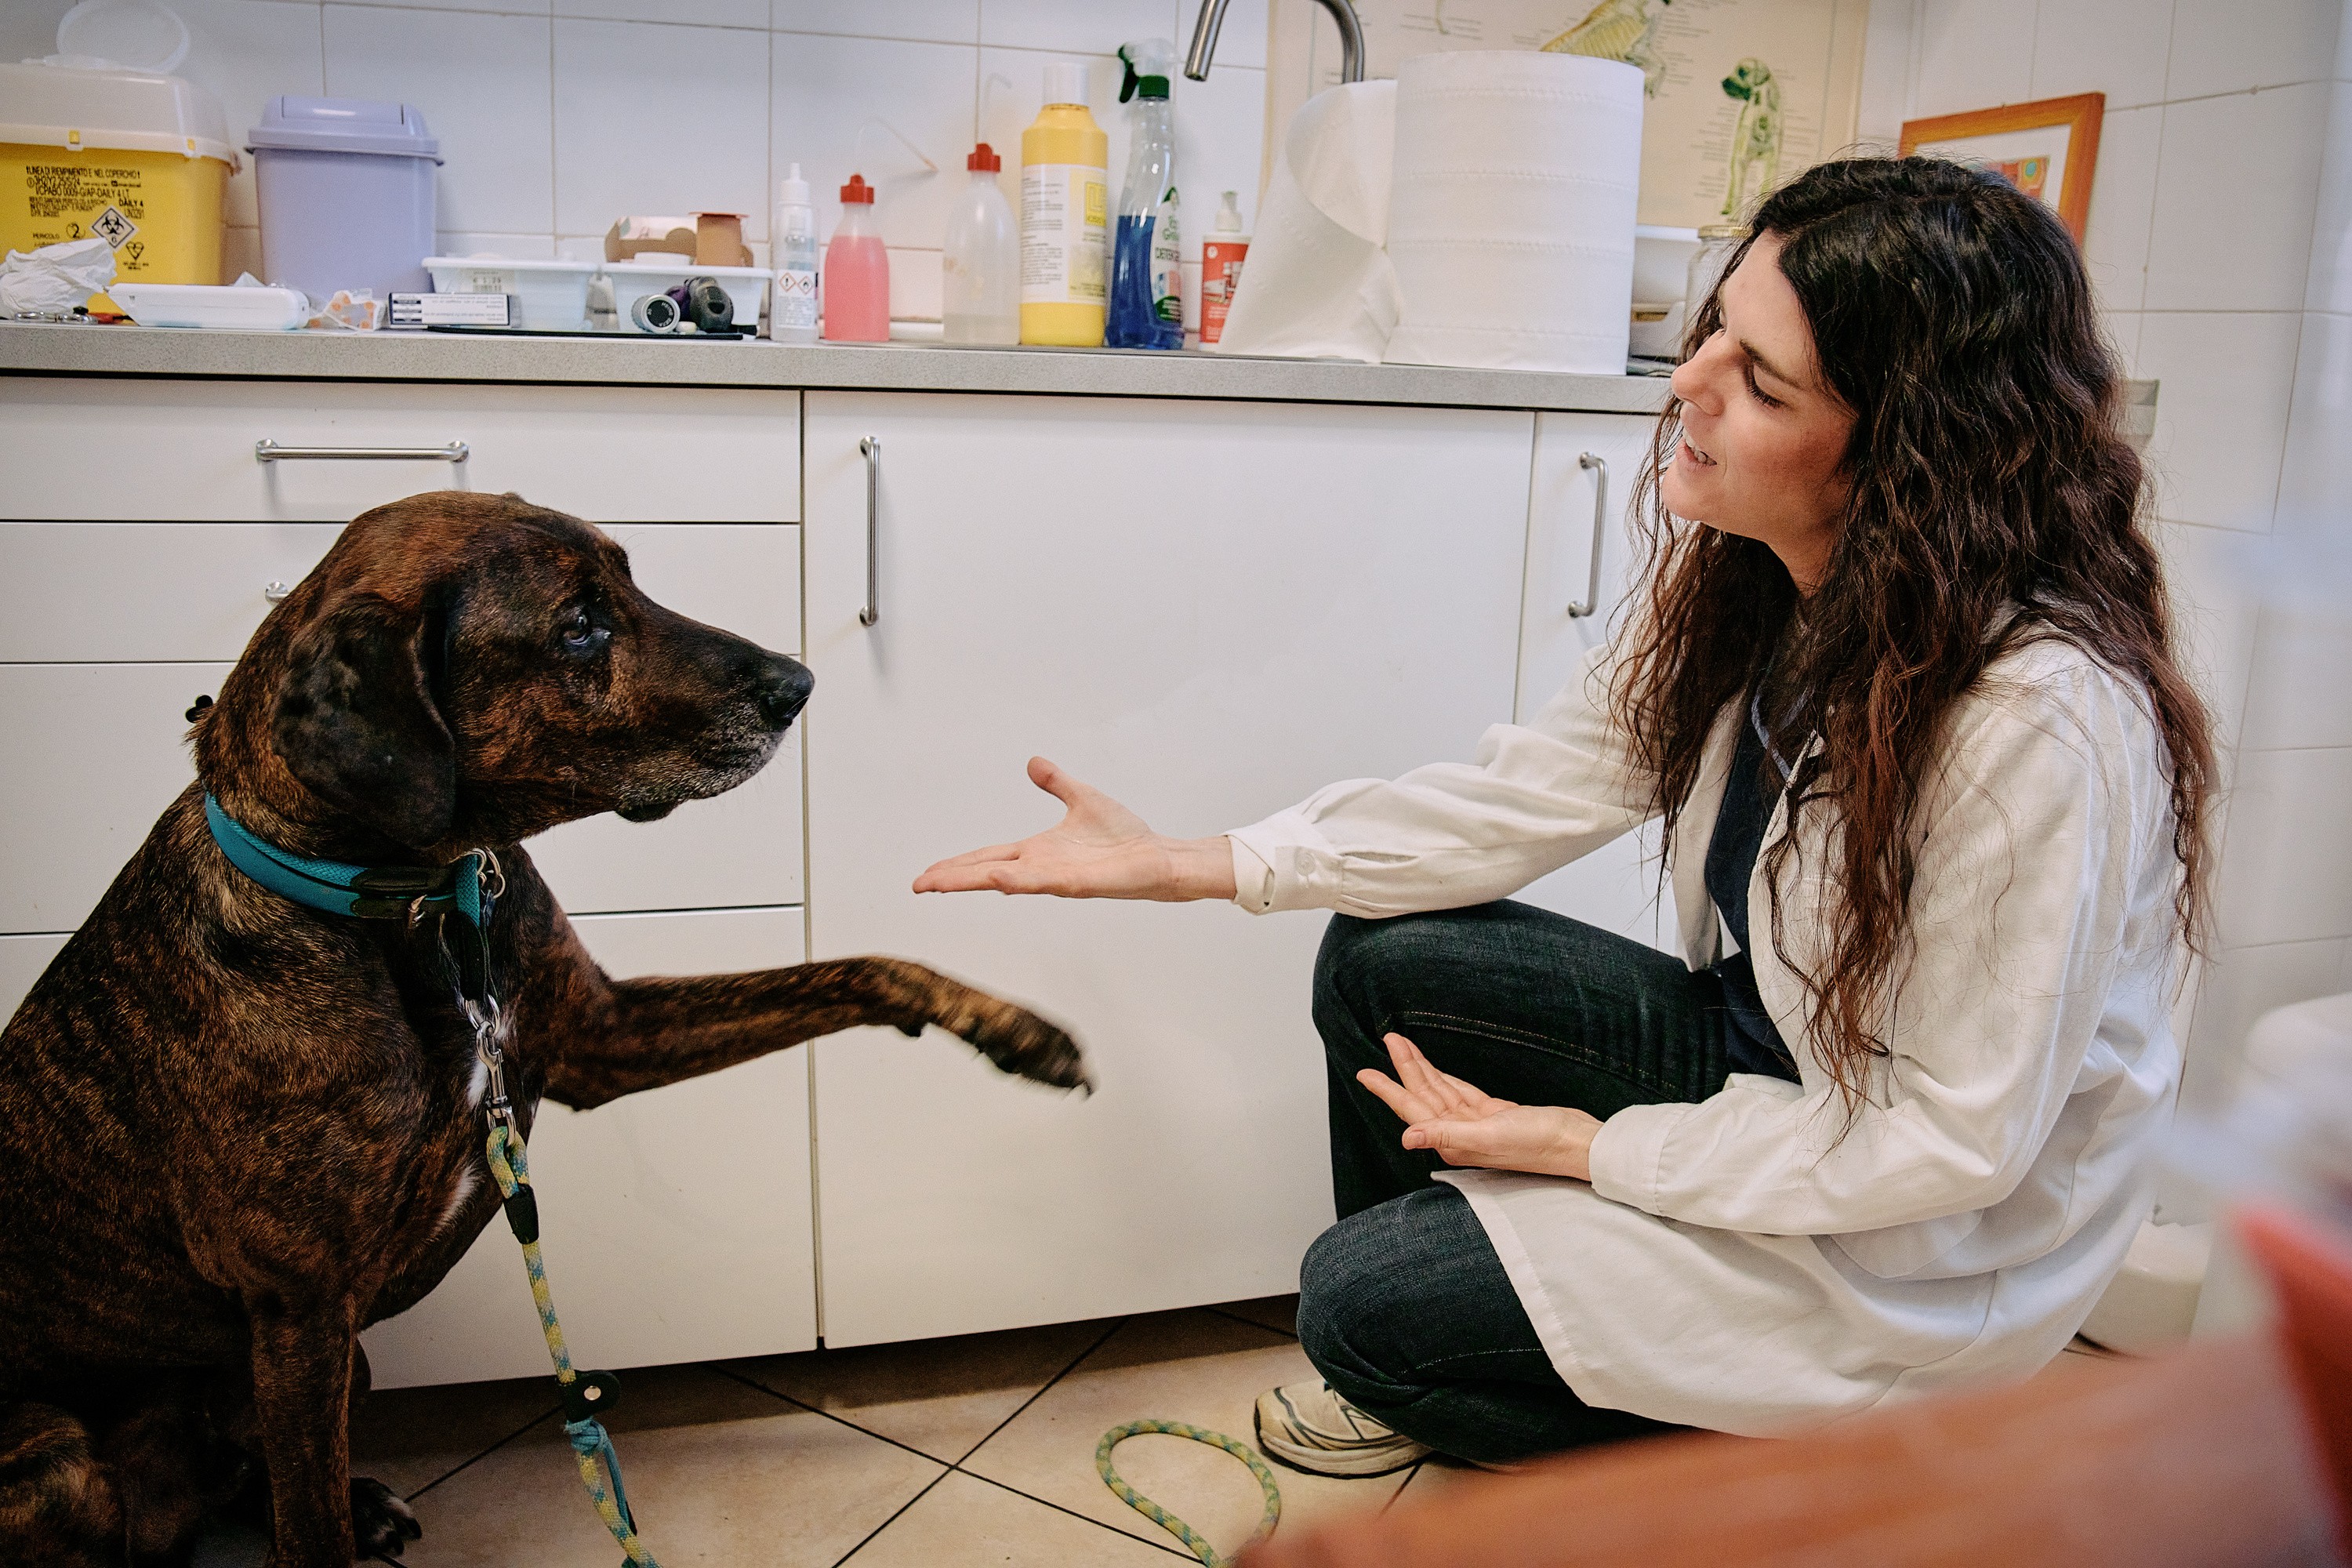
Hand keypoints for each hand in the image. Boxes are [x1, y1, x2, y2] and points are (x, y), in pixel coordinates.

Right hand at [912, 756, 1237, 902]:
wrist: (1158, 856)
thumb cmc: (1124, 837)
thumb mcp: (1082, 798)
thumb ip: (1056, 782)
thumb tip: (1032, 762)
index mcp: (1037, 850)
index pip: (987, 857)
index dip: (957, 865)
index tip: (928, 873)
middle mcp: (1041, 867)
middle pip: (986, 872)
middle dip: (952, 878)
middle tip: (917, 885)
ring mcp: (1058, 877)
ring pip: (1007, 881)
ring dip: (974, 881)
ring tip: (940, 883)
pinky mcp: (1080, 883)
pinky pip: (1044, 883)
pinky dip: (1020, 881)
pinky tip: (999, 880)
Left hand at [1356, 1033, 1601, 1181]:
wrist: (1576, 1143)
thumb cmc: (1538, 1144)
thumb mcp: (1489, 1135)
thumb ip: (1447, 1135)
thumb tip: (1408, 1138)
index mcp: (1454, 1141)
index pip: (1412, 1110)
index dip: (1388, 1090)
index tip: (1365, 1073)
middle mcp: (1459, 1134)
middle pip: (1423, 1095)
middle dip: (1403, 1067)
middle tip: (1387, 1040)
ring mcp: (1475, 1124)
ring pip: (1440, 1090)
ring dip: (1421, 1068)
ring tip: (1401, 1045)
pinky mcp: (1492, 1115)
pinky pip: (1459, 1092)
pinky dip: (1444, 1077)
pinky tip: (1433, 1069)